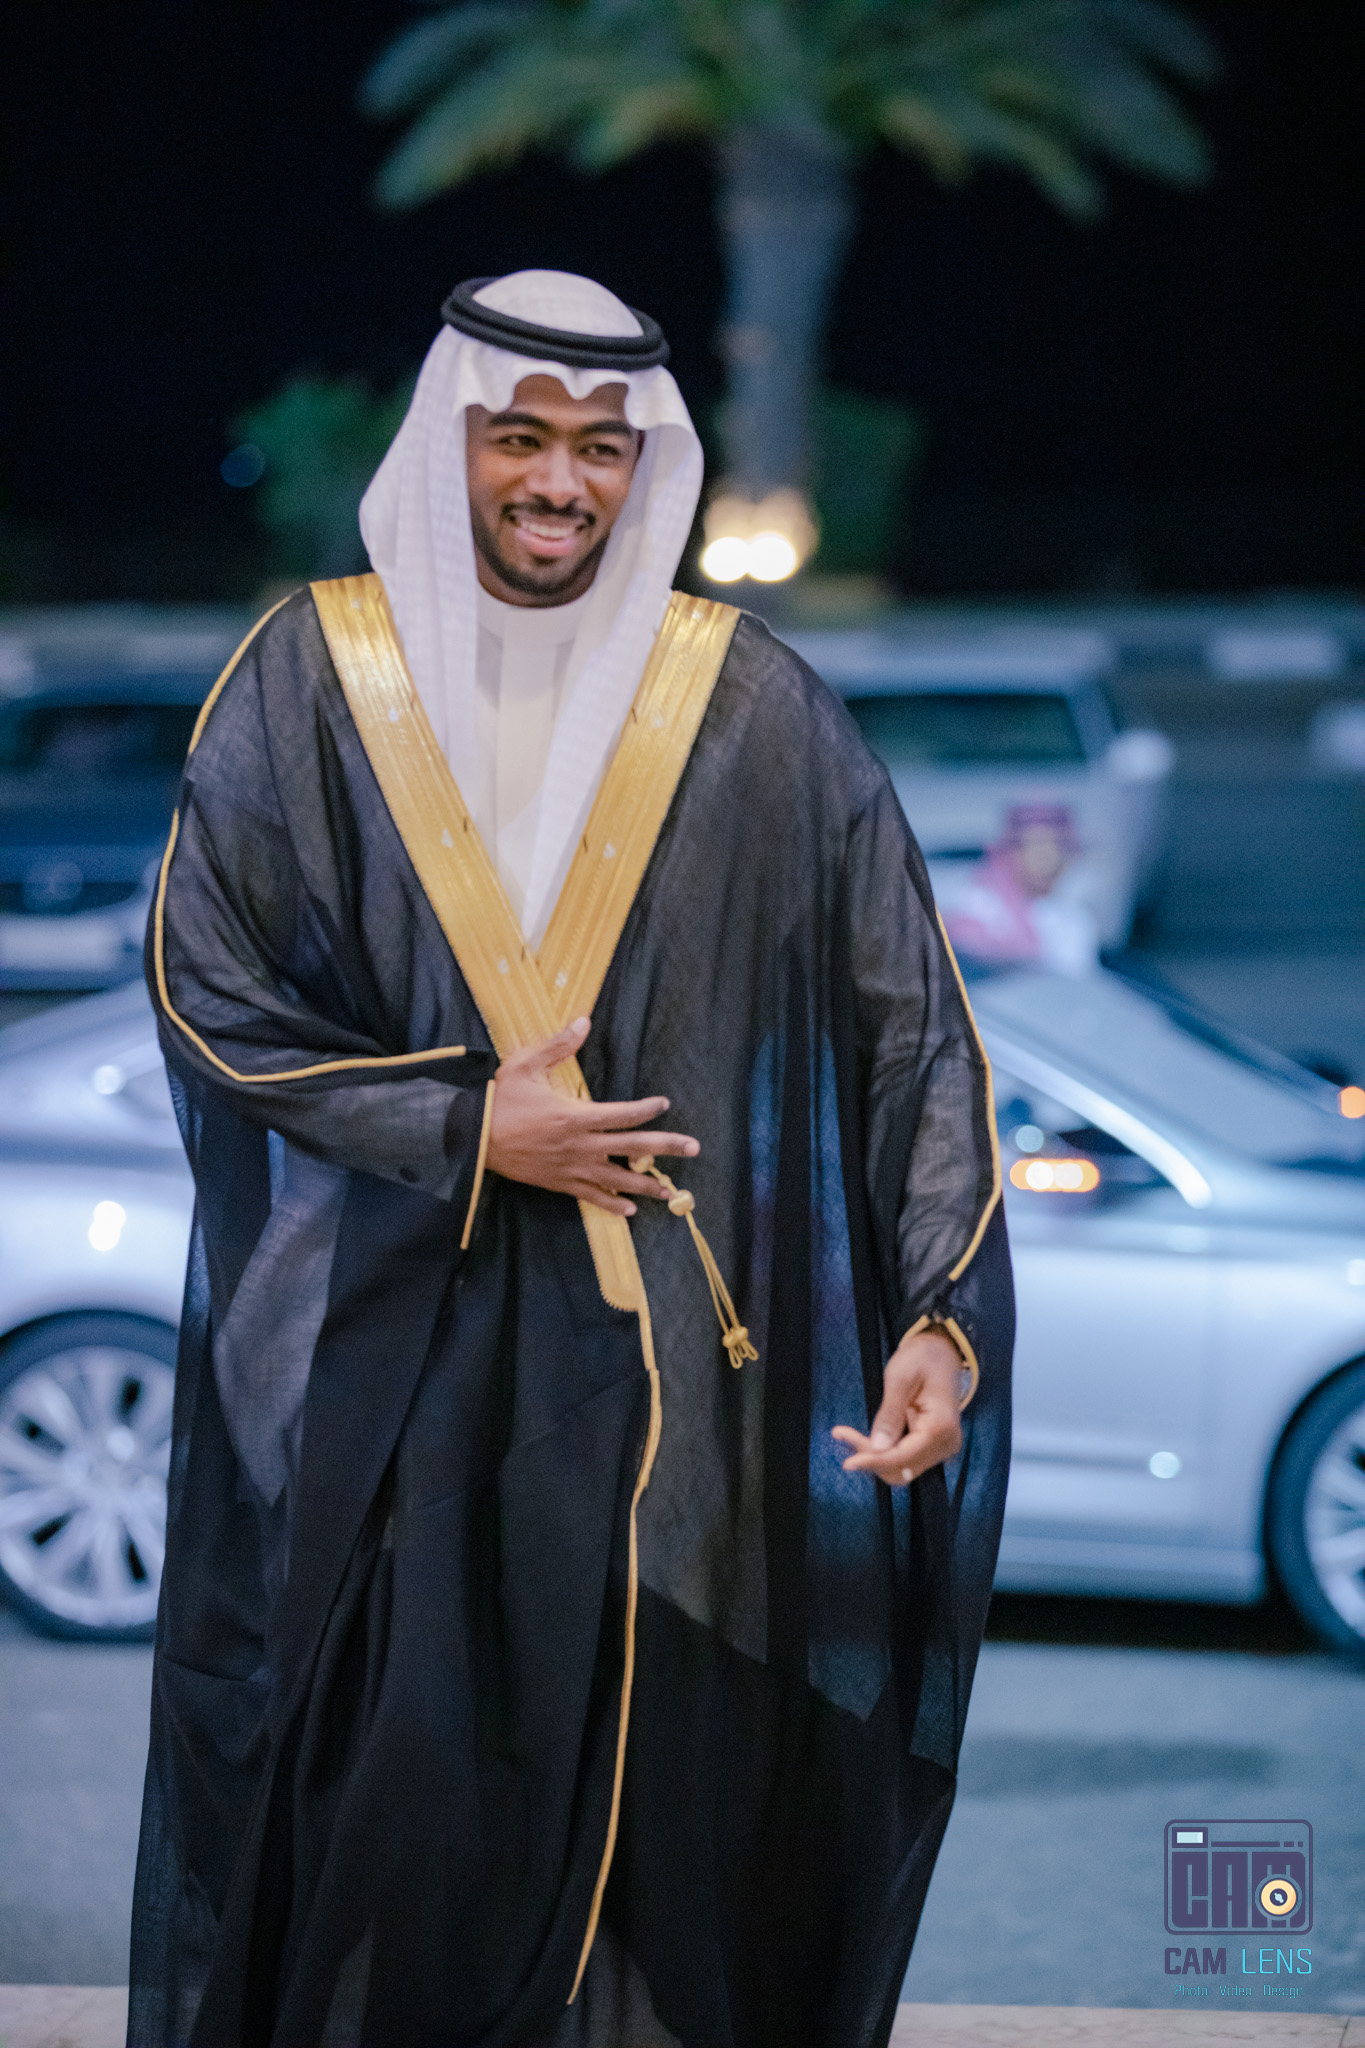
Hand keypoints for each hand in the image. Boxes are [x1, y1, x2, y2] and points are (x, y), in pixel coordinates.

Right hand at [486, 1015, 698, 1216]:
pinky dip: (612, 1204)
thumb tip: (584, 1020)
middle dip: (666, 1147)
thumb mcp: (526, 1065)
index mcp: (576, 1116)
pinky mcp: (560, 1183)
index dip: (647, 1110)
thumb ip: (559, 1045)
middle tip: (693, 1148)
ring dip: (646, 1185)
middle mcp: (580, 1145)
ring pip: (618, 1179)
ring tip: (670, 1192)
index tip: (664, 1104)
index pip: (623, 1115)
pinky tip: (629, 1210)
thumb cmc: (500, 1100)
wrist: (474, 1137)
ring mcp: (572, 1168)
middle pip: (633, 1148)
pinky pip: (592, 1197)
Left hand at [831, 1328, 963, 1486]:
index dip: (873, 1461)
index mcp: (941, 1427)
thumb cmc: (922, 1358)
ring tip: (850, 1435)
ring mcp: (941, 1447)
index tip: (847, 1462)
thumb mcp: (901, 1378)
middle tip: (844, 1435)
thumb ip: (890, 1415)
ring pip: (901, 1469)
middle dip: (871, 1459)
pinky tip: (865, 1439)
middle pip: (901, 1468)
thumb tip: (877, 1448)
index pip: (903, 1457)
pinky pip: (904, 1459)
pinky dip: (883, 1454)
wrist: (942, 1352)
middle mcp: (946, 1444)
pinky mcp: (932, 1446)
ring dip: (875, 1458)